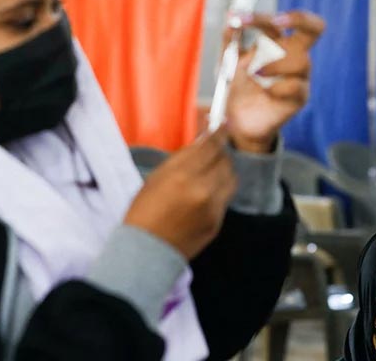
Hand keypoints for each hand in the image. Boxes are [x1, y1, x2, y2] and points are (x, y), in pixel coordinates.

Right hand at [124, 127, 237, 259]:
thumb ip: (182, 158)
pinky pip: (226, 198)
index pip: (211, 146)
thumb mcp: (156, 177)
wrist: (145, 250)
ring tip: (211, 171)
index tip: (223, 124)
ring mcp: (213, 208)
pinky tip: (204, 194)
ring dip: (224, 170)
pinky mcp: (218, 222)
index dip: (219, 132)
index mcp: (182, 176)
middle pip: (225, 160)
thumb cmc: (144, 212)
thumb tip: (202, 140)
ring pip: (231, 178)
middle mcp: (202, 190)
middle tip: (212, 150)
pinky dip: (219, 191)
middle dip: (220, 152)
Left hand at [226, 11, 324, 153]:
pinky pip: (296, 85)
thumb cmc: (238, 87)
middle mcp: (295, 55)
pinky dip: (277, 87)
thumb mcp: (228, 62)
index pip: (282, 20)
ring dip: (275, 63)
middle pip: (316, 27)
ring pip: (302, 59)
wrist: (239, 120)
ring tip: (255, 73)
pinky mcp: (301, 97)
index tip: (237, 20)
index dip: (262, 17)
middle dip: (298, 19)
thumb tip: (231, 20)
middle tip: (276, 23)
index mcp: (279, 42)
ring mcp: (301, 76)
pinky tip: (265, 92)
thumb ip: (229, 41)